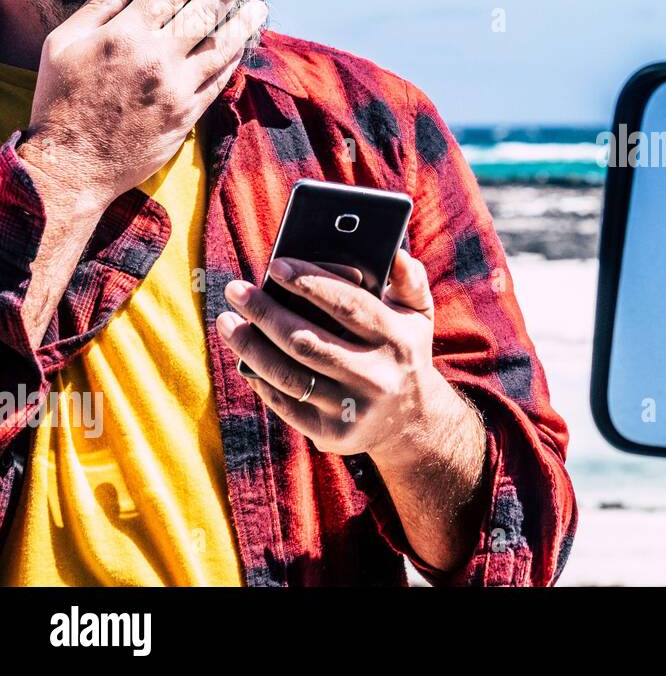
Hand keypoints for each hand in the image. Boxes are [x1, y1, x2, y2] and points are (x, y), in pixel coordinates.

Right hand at [19, 0, 265, 208]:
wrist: (74, 162)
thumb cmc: (62, 100)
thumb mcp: (63, 45)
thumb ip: (98, 8)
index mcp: (125, 33)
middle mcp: (158, 57)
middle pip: (206, 11)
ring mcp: (178, 87)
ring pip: (223, 45)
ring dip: (246, 21)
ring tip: (261, 4)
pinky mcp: (189, 114)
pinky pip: (220, 79)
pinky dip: (235, 58)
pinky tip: (245, 44)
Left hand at [215, 250, 480, 469]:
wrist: (413, 420)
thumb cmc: (404, 352)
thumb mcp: (418, 315)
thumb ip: (409, 280)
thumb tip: (394, 251)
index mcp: (398, 339)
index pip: (348, 305)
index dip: (309, 283)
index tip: (275, 265)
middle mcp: (377, 376)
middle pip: (307, 341)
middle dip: (265, 313)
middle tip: (235, 290)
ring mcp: (353, 409)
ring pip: (290, 375)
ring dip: (251, 346)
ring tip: (227, 321)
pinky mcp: (332, 434)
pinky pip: (286, 404)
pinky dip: (261, 380)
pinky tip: (245, 358)